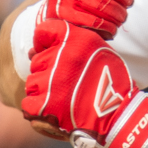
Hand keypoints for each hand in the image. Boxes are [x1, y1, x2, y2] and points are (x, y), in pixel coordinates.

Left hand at [22, 20, 147, 147]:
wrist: (119, 116)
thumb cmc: (111, 83)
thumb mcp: (98, 50)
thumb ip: (70, 43)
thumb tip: (33, 50)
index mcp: (75, 39)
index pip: (44, 32)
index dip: (46, 43)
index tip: (54, 53)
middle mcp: (59, 57)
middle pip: (37, 60)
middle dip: (49, 71)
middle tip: (70, 83)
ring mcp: (49, 82)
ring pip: (32, 82)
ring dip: (44, 90)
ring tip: (66, 98)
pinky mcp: (43, 105)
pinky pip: (28, 104)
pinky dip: (38, 110)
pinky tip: (56, 110)